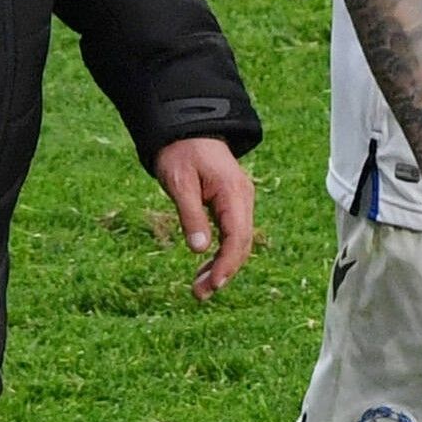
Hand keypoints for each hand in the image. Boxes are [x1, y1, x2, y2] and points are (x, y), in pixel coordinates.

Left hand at [155, 136, 254, 299]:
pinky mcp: (231, 204)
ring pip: (238, 242)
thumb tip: (200, 249)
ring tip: (199, 289)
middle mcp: (242, 198)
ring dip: (222, 266)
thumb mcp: (179, 182)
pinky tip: (205, 269)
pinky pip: (232, 234)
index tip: (213, 285)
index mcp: (233, 192)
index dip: (227, 264)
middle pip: (241, 244)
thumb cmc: (180, 151)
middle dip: (224, 272)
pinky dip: (220, 253)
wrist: (185, 127)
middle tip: (199, 294)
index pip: (237, 237)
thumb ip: (190, 214)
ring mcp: (239, 201)